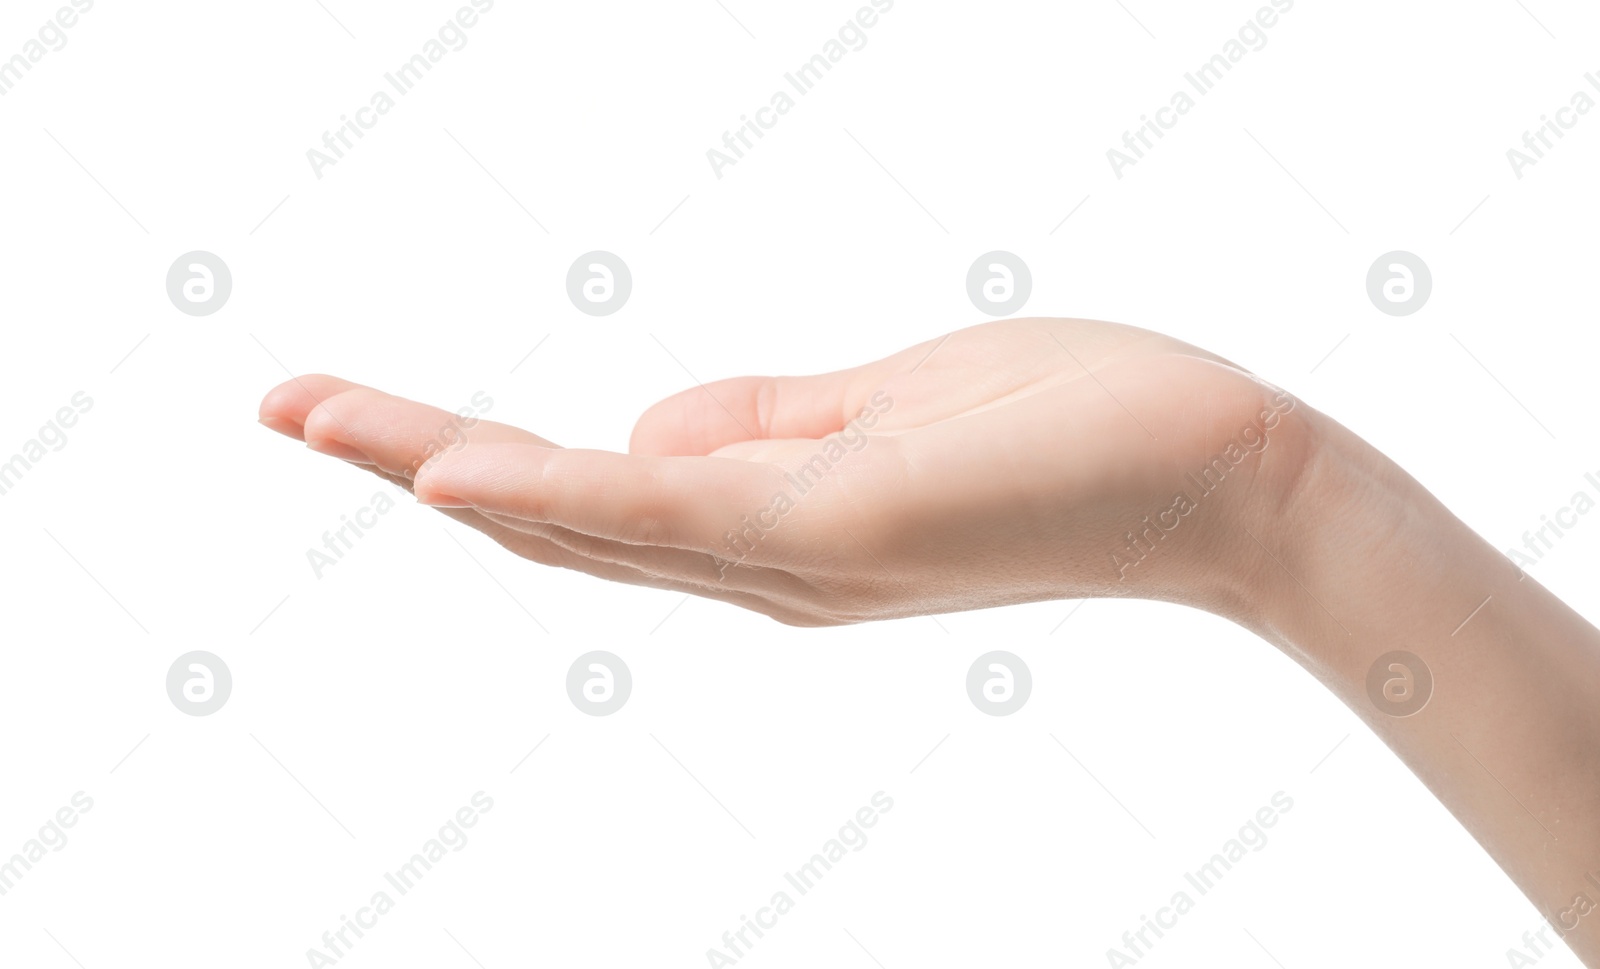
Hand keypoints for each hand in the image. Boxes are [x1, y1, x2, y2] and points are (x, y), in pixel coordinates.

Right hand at [258, 318, 1309, 625]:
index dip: (469, 458)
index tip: (366, 414)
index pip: (592, 494)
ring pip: (585, 516)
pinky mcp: (838, 527)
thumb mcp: (882, 411)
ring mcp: (793, 557)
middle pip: (556, 515)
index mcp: (772, 530)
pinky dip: (558, 493)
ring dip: (440, 466)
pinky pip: (671, 514)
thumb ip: (760, 421)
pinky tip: (455, 470)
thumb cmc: (1068, 430)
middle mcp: (762, 568)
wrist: (1225, 475)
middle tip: (283, 405)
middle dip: (411, 458)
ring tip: (316, 416)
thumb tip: (640, 429)